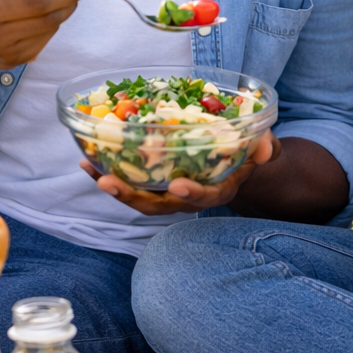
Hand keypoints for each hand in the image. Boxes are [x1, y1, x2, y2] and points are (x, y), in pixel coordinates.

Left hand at [82, 132, 279, 215]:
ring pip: (140, 198)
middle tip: (109, 182)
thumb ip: (266, 147)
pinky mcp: (153, 183)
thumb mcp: (262, 148)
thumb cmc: (247, 153)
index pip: (204, 197)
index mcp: (217, 190)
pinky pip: (130, 182)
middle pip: (159, 205)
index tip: (179, 185)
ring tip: (93, 173)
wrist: (232, 160)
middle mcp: (188, 196)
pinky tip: (87, 161)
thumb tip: (266, 148)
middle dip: (134, 197)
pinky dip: (107, 173)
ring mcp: (167, 192)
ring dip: (116, 188)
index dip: (192, 193)